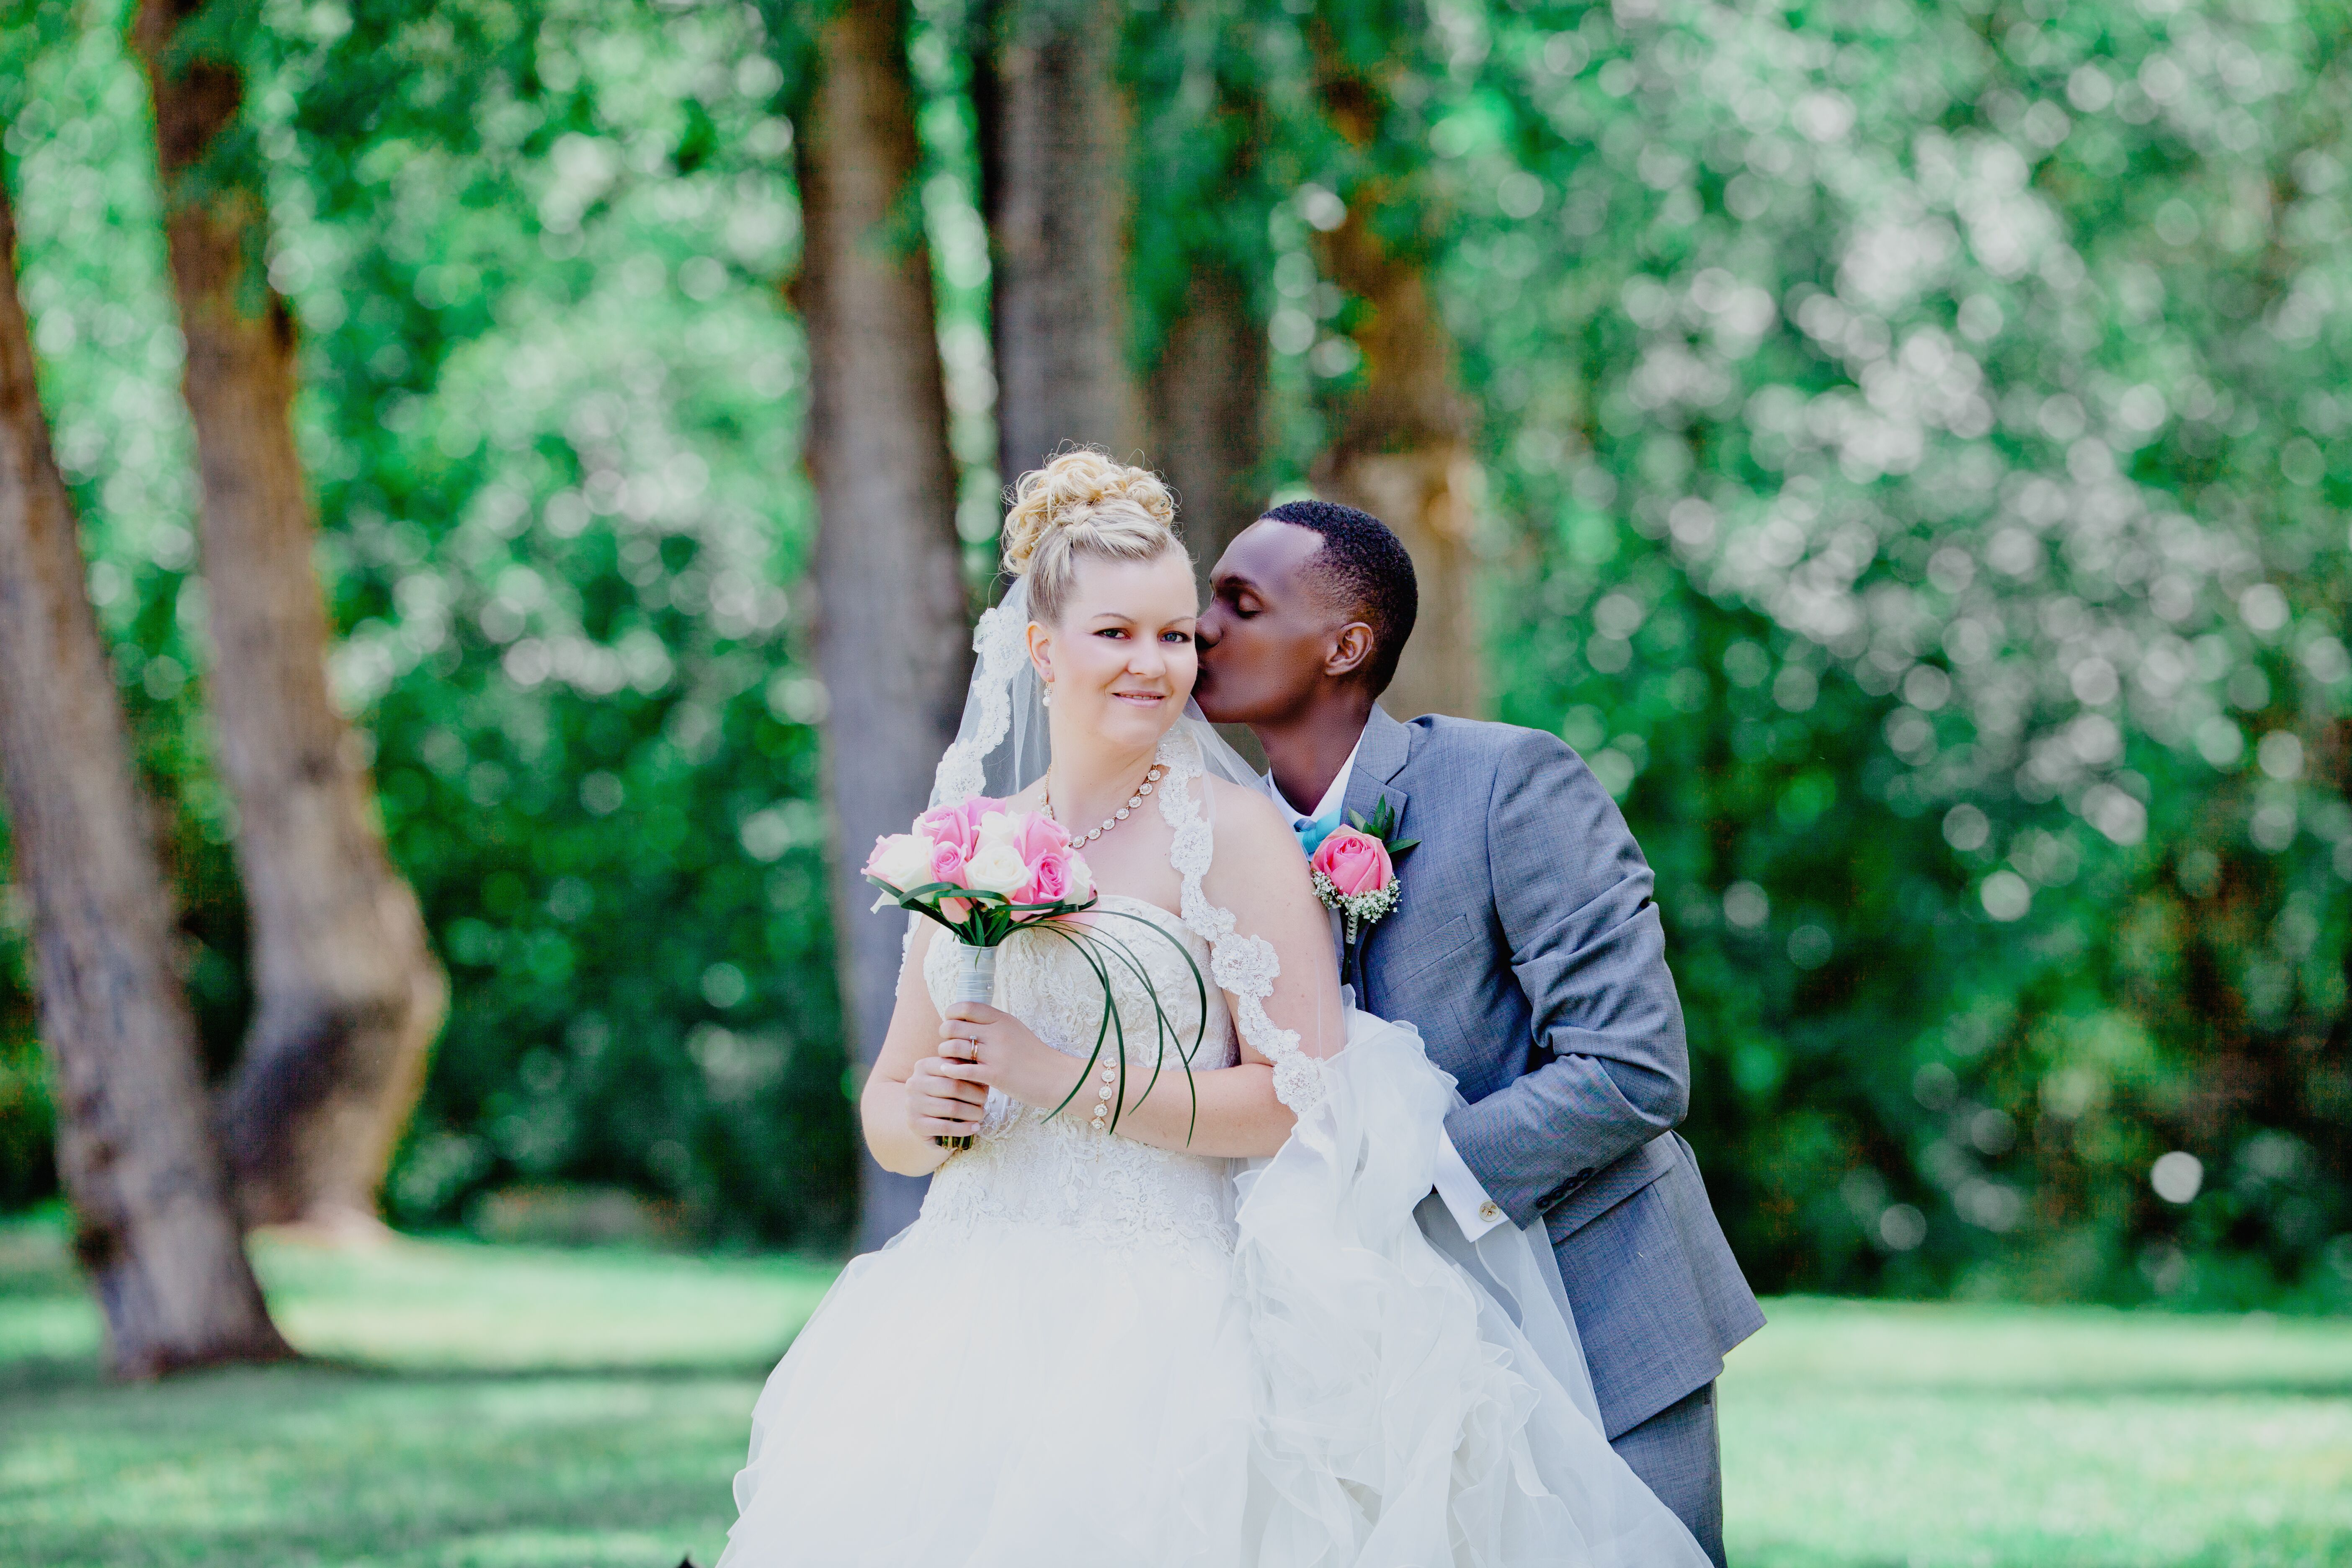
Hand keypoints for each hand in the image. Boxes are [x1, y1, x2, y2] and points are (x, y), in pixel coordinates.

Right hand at [905, 1049, 989, 1141]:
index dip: (973, 1075)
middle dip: (975, 1095)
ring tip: (981, 1114)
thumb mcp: (949, 1079)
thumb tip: (984, 1075)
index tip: (984, 1083)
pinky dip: (963, 1128)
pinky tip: (974, 1128)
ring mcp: (912, 1104)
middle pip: (954, 1087)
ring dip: (972, 1112)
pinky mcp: (915, 1124)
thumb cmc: (941, 1095)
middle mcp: (914, 1083)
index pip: (954, 1067)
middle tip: (985, 1101)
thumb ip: (962, 1072)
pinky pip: (945, 1127)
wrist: (920, 1118)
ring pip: (952, 1108)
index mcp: (923, 1066)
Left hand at [936, 1002, 1078, 1114]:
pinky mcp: (995, 1075)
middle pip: (953, 1026)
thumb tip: (968, 1020)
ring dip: (945, 1054)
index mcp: (1002, 1019)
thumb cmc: (1034, 1056)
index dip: (951, 1014)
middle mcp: (997, 1033)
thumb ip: (994, 1024)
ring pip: (953, 1047)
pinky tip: (950, 1072)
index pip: (965, 1006)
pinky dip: (951, 1071)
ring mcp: (996, 1054)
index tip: (952, 1023)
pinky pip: (962, 1070)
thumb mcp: (1015, 1031)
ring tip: (949, 1060)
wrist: (1057, 1078)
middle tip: (948, 1044)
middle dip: (944, 1035)